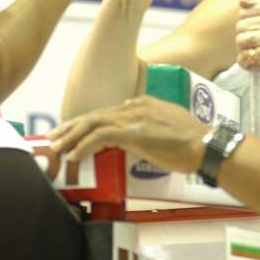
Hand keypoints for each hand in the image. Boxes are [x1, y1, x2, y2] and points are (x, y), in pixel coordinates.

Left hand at [48, 96, 207, 173]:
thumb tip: (139, 131)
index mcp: (141, 104)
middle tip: (54, 136)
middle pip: (94, 115)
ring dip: (71, 136)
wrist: (205, 145)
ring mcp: (132, 119)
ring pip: (92, 124)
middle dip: (71, 126)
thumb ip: (151, 122)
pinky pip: (100, 138)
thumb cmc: (192, 141)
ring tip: (56, 147)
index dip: (87, 122)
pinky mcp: (132, 133)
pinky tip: (74, 155)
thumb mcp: (168, 124)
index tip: (74, 132)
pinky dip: (84, 146)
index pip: (107, 113)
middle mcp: (134, 107)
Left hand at [235, 0, 259, 95]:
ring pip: (241, 40)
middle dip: (244, 40)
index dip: (247, 28)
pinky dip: (246, 63)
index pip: (244, 13)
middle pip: (240, 26)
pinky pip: (245, 55)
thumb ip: (256, 10)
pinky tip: (258, 64)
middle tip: (259, 48)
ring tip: (258, 56)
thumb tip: (241, 1)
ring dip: (245, 52)